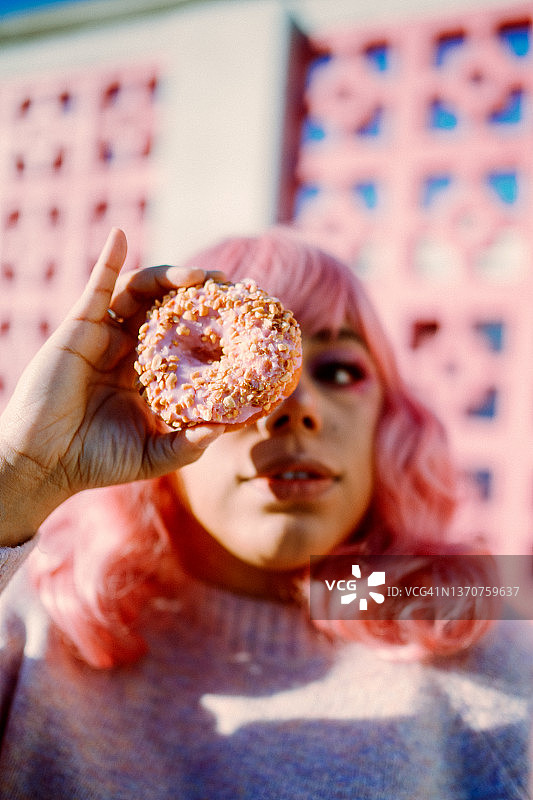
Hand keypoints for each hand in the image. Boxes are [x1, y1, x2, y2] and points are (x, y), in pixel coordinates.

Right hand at [0, 229, 224, 542]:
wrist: (44, 462)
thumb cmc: (97, 461)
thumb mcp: (155, 456)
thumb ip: (190, 445)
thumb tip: (227, 429)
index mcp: (152, 375)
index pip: (190, 339)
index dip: (216, 325)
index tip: (245, 316)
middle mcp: (132, 350)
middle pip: (169, 309)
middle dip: (199, 294)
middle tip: (227, 287)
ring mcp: (106, 336)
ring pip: (141, 292)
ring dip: (169, 277)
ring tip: (199, 277)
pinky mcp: (79, 328)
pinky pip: (96, 287)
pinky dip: (109, 259)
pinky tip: (120, 235)